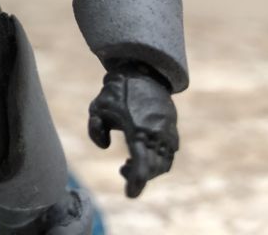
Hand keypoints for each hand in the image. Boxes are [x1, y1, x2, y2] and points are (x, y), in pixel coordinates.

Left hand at [88, 63, 178, 197]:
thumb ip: (95, 130)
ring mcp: (167, 133)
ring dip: (148, 170)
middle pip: (152, 170)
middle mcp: (157, 134)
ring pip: (162, 164)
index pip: (142, 167)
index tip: (130, 195)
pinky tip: (141, 154)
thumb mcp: (97, 108)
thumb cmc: (116, 92)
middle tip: (123, 171)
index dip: (136, 184)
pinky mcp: (172, 129)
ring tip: (128, 164)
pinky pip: (167, 153)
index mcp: (138, 131)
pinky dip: (157, 160)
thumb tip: (105, 147)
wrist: (141, 72)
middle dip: (139, 177)